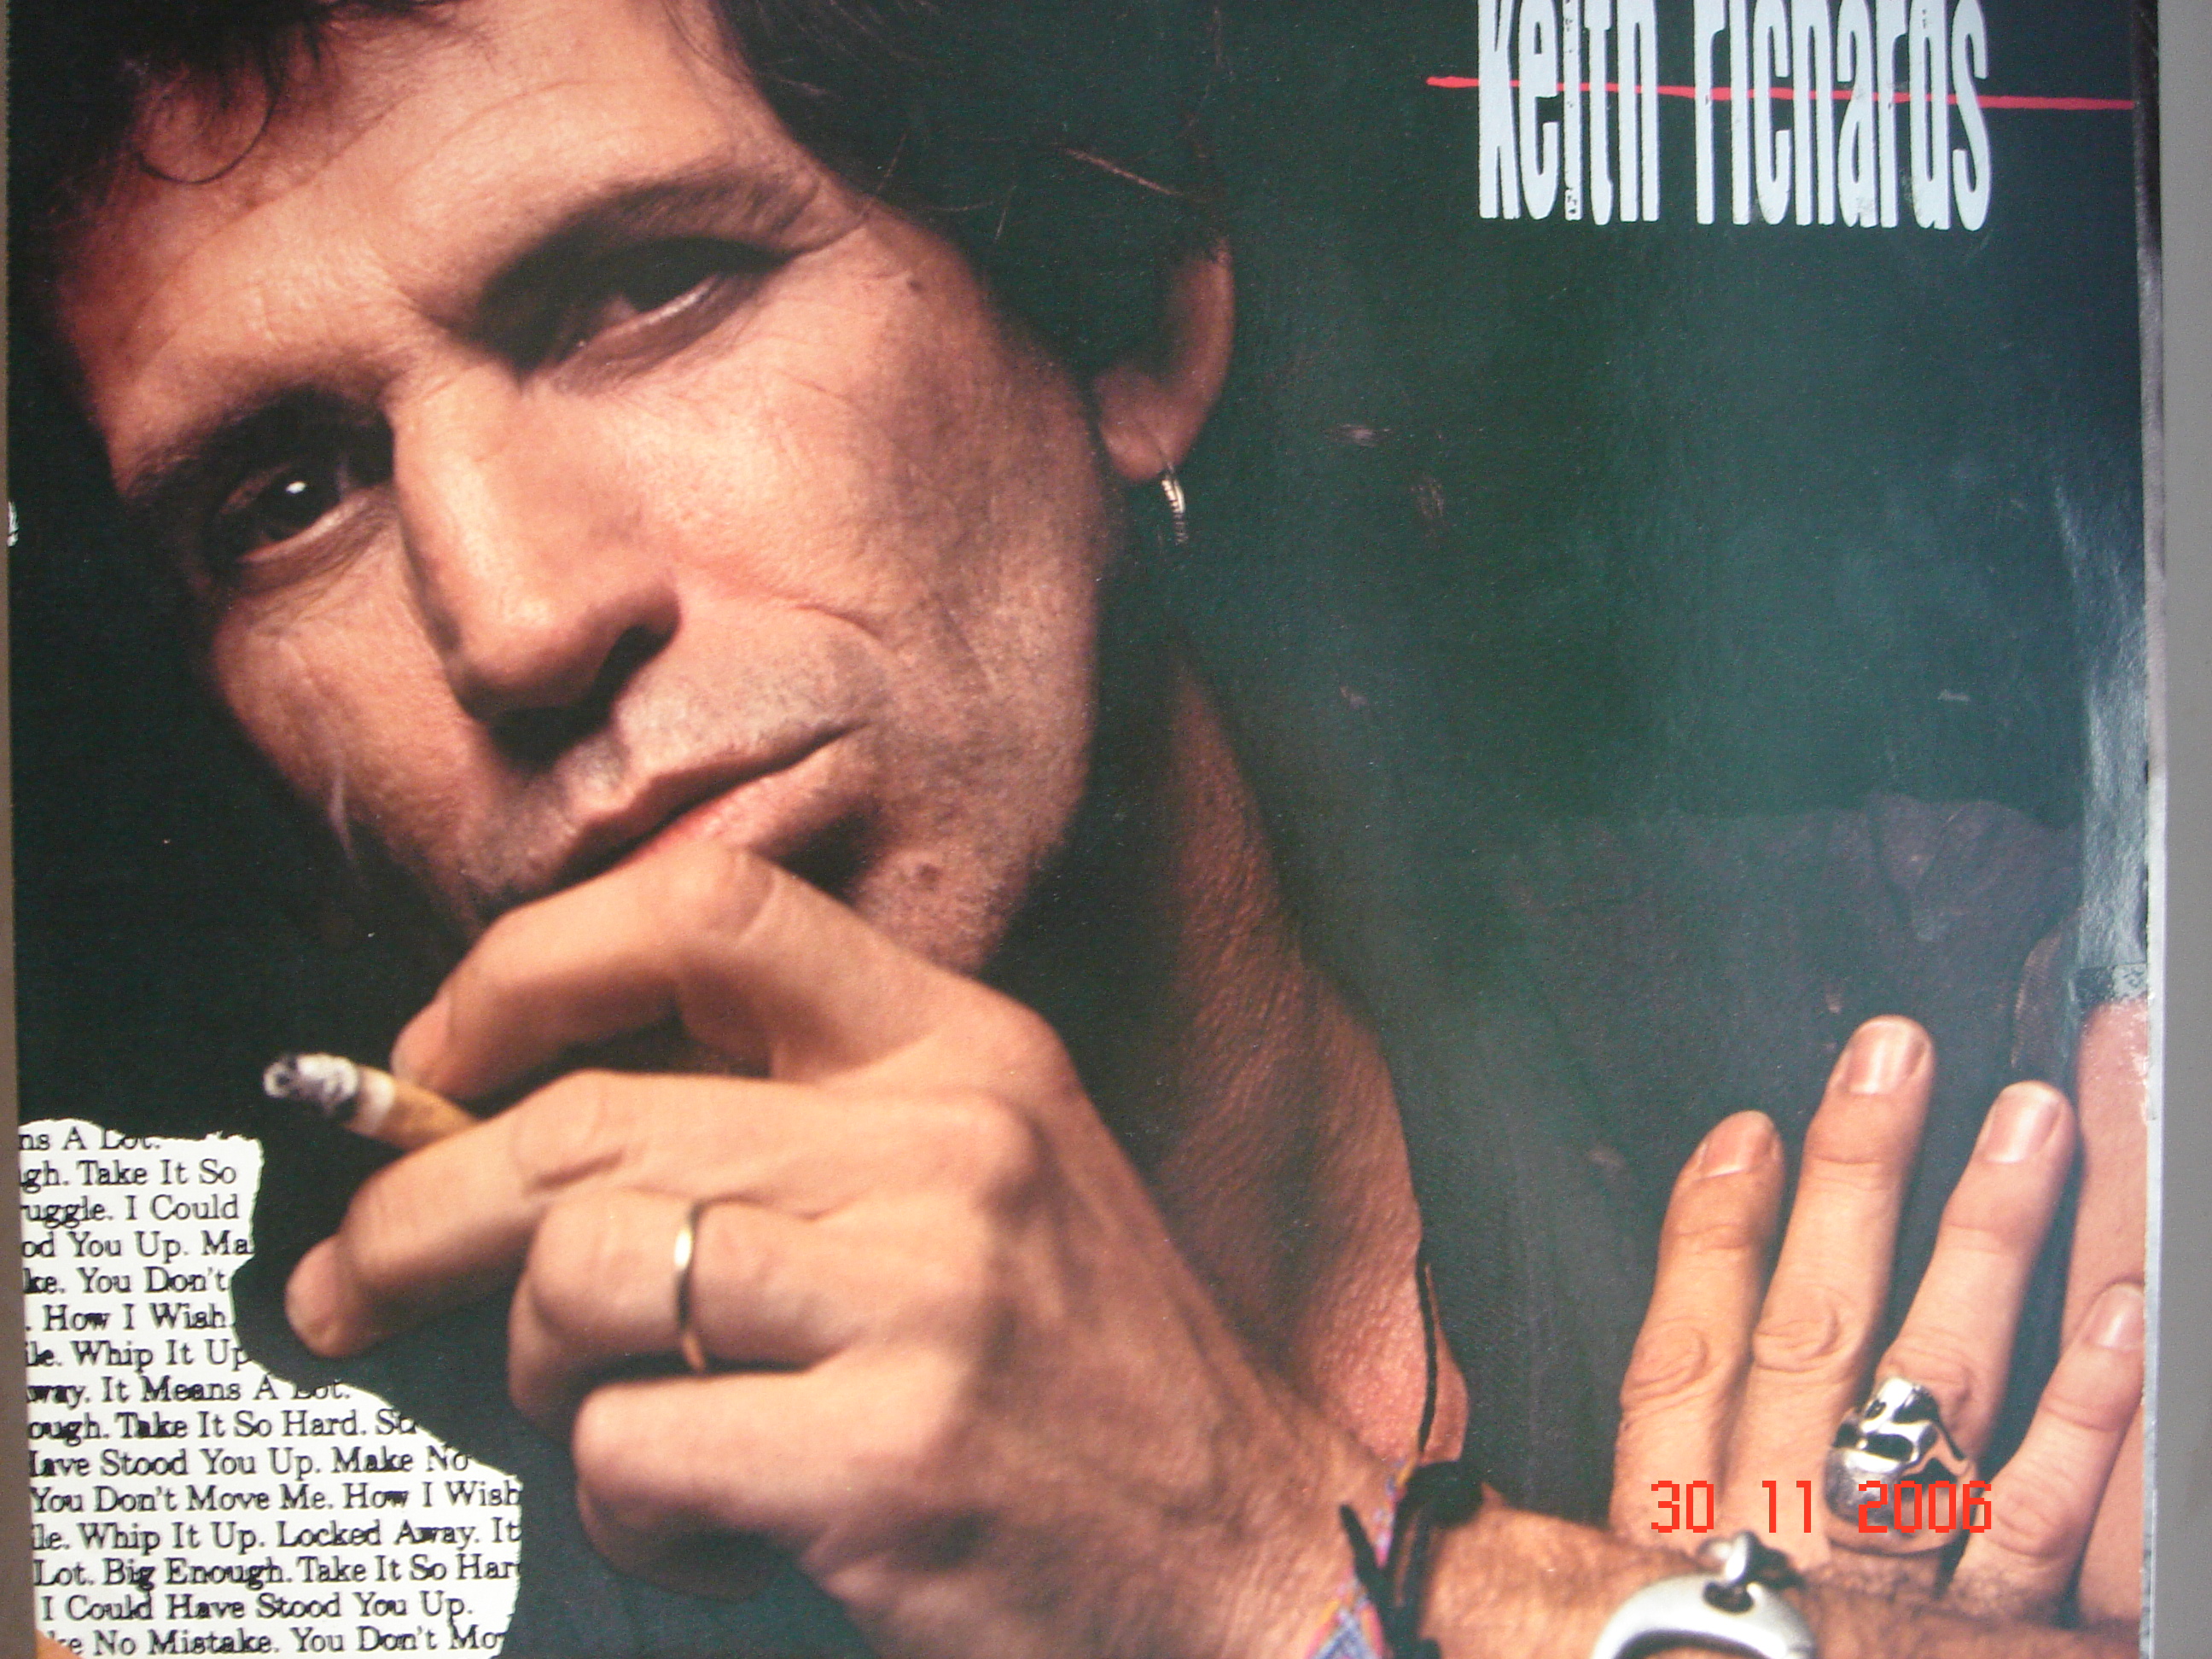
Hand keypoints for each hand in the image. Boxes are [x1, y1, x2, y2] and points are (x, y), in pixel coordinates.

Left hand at [282, 844, 1373, 1658]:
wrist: (1253, 1557)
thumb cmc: (1093, 1378)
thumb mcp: (984, 1187)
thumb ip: (798, 1123)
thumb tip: (525, 1114)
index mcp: (967, 1049)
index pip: (709, 913)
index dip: (529, 967)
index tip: (438, 1055)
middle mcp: (951, 1142)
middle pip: (588, 1118)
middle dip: (412, 1206)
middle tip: (348, 1273)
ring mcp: (927, 1295)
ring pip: (582, 1273)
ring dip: (531, 1366)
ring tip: (594, 1412)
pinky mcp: (892, 1457)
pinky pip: (630, 1447)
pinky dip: (618, 1501)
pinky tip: (697, 1515)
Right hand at [1608, 1017, 2142, 1624]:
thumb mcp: (1580, 1617)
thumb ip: (1571, 1547)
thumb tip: (1474, 1506)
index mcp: (1682, 1538)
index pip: (1689, 1358)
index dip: (1714, 1236)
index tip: (1747, 1125)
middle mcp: (1788, 1544)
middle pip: (1828, 1337)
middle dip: (1864, 1185)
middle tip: (1901, 1050)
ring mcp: (1901, 1589)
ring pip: (1949, 1391)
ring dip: (1991, 1247)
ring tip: (2032, 1118)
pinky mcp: (2005, 1640)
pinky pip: (2058, 1520)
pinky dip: (2094, 1410)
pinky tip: (2126, 1303)